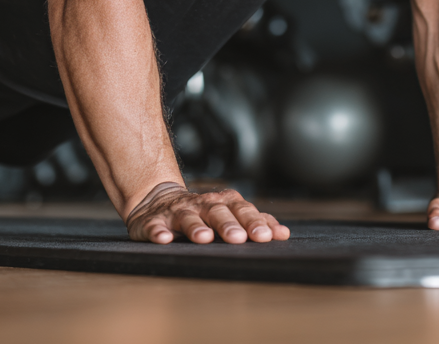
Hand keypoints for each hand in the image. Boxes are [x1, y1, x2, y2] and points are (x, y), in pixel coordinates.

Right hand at [125, 182, 290, 243]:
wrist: (158, 200)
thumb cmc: (202, 211)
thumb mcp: (228, 213)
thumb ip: (254, 222)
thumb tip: (283, 234)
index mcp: (223, 203)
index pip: (242, 210)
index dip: (254, 222)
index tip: (266, 237)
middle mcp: (202, 204)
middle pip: (217, 212)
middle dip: (229, 225)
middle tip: (239, 239)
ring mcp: (178, 211)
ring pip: (188, 217)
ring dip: (196, 227)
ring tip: (204, 238)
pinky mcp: (154, 221)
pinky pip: (156, 225)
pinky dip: (159, 231)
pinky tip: (164, 239)